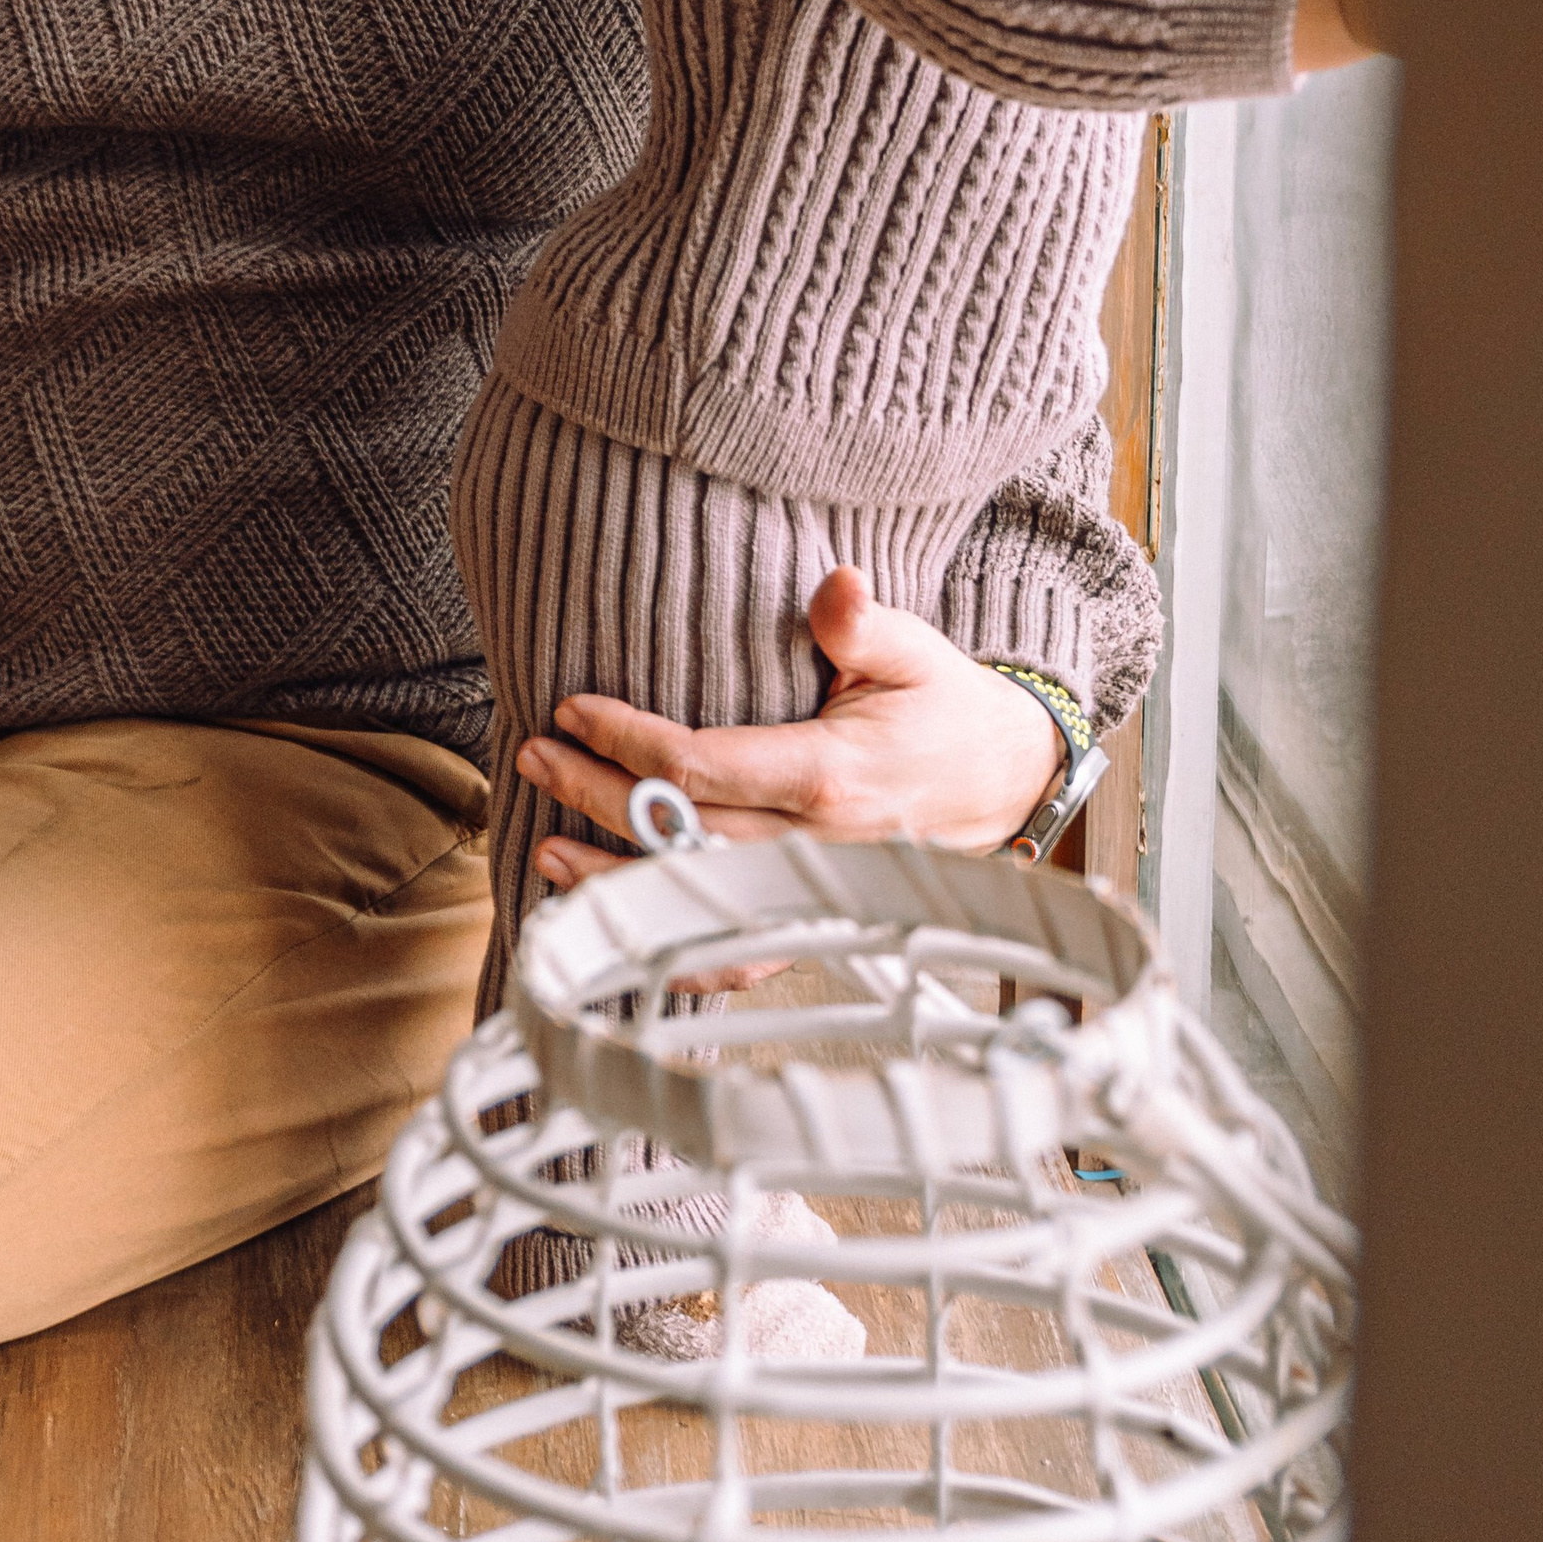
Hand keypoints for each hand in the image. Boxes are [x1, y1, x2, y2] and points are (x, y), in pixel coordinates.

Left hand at [516, 568, 1065, 899]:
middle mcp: (817, 848)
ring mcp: (815, 895)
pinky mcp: (817, 923)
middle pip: (683, 832)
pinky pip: (737, 956)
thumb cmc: (948, 708)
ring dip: (614, 881)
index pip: (703, 766)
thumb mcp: (915, 650)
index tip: (573, 710)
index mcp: (831, 776)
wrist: (1009, 781)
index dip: (629, 741)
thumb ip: (864, 624)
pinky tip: (621, 934)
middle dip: (597, 796)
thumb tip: (836, 585)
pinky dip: (673, 951)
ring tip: (544, 851)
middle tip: (533, 758)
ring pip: (697, 900)